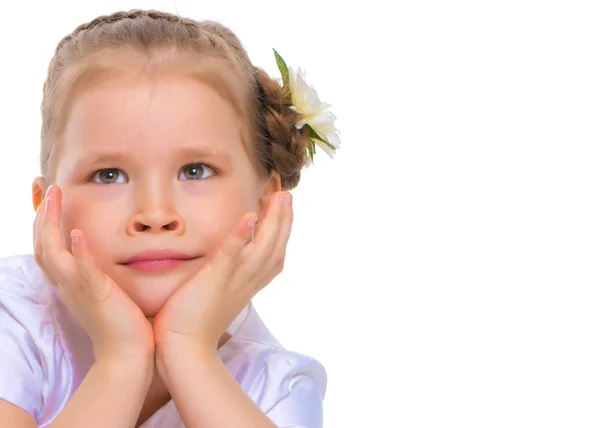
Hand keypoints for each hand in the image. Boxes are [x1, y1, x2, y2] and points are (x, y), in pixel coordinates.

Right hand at [34, 185, 154, 362]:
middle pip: (41, 244)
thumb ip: (100, 270)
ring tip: (54, 198)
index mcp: (70, 280)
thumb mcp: (104, 290)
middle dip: (40, 214)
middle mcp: (68, 283)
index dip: (44, 220)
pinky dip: (77, 253)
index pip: (48, 245)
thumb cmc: (122, 321)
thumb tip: (108, 250)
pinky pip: (82, 272)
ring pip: (52, 253)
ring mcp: (79, 289)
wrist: (127, 354)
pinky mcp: (97, 296)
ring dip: (50, 224)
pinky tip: (77, 233)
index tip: (48, 194)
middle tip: (44, 185)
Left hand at [152, 191, 292, 352]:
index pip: (273, 256)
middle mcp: (248, 282)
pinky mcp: (214, 281)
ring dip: (274, 222)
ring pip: (262, 249)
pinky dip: (241, 237)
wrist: (183, 350)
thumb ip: (224, 277)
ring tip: (278, 197)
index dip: (281, 232)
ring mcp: (233, 281)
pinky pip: (231, 257)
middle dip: (284, 220)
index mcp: (249, 285)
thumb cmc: (193, 324)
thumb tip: (222, 264)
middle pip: (275, 248)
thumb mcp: (217, 296)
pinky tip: (249, 217)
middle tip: (286, 194)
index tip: (282, 209)